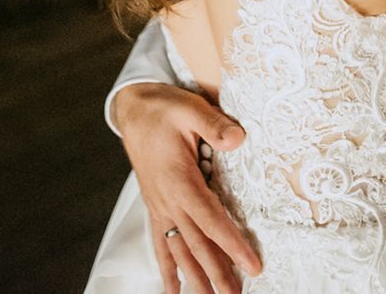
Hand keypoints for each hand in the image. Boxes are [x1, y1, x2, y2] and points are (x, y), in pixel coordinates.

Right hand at [112, 83, 259, 293]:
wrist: (133, 108)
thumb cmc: (163, 108)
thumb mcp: (189, 108)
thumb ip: (213, 125)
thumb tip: (238, 139)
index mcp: (179, 181)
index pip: (211, 220)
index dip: (232, 245)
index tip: (252, 265)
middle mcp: (168, 200)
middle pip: (197, 244)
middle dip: (217, 273)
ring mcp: (160, 206)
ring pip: (179, 250)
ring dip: (195, 277)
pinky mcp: (157, 207)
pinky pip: (162, 244)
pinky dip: (168, 269)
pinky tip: (173, 291)